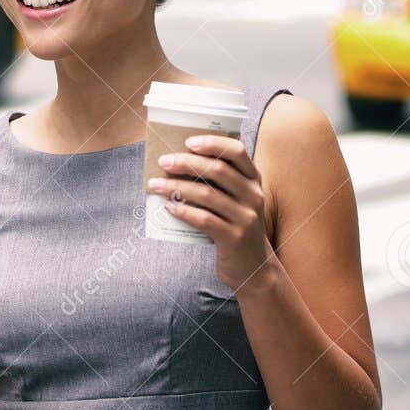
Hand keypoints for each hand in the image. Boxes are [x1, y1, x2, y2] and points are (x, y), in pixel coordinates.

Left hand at [146, 134, 275, 292]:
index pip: (237, 152)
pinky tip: (169, 207)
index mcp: (254, 180)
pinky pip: (204, 219)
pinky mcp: (235, 237)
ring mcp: (246, 217)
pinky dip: (184, 211)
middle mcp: (254, 196)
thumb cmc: (235, 226)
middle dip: (187, 163)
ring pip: (207, 194)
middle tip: (164, 162)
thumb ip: (219, 183)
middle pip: (218, 170)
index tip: (188, 142)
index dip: (213, 143)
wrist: (253, 267)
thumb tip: (179, 163)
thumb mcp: (236, 201)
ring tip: (156, 185)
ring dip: (177, 187)